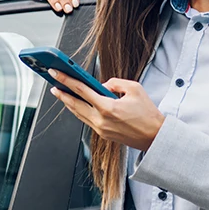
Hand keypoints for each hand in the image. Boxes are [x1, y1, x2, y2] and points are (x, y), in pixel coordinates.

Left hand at [47, 71, 164, 151]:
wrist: (155, 137)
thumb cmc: (148, 113)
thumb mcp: (134, 88)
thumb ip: (114, 83)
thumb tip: (101, 85)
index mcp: (107, 107)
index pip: (81, 90)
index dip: (66, 79)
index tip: (56, 73)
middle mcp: (101, 120)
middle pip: (74, 104)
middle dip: (61, 93)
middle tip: (53, 84)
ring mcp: (101, 129)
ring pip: (78, 114)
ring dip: (68, 103)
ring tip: (61, 93)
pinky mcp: (103, 134)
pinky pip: (86, 120)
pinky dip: (79, 111)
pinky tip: (76, 105)